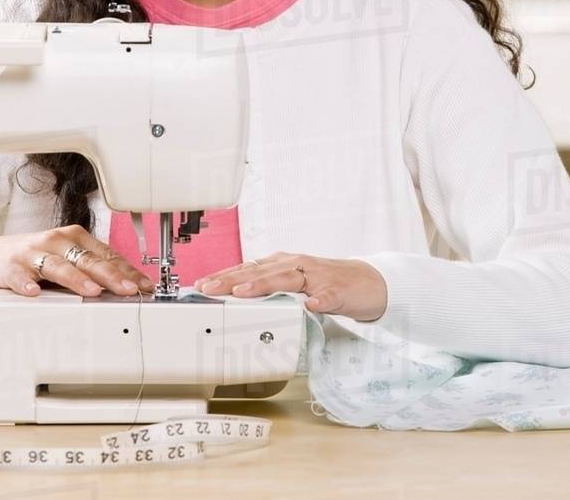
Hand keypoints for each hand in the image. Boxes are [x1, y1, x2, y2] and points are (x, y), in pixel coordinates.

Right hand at [0, 224, 154, 297]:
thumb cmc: (32, 259)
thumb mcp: (65, 261)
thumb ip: (90, 271)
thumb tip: (123, 288)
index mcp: (74, 239)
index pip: (106, 255)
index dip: (127, 271)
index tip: (145, 286)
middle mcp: (56, 241)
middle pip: (87, 259)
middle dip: (111, 275)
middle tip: (128, 290)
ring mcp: (32, 252)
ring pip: (58, 265)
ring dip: (76, 279)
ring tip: (92, 292)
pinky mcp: (9, 266)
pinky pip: (19, 275)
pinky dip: (27, 284)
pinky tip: (35, 293)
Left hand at [195, 252, 387, 322]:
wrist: (369, 283)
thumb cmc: (327, 283)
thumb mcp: (292, 284)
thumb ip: (268, 289)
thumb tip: (235, 296)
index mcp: (284, 264)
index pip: (249, 268)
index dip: (224, 276)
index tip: (201, 285)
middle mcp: (297, 265)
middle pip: (261, 271)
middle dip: (232, 280)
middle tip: (209, 289)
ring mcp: (318, 277)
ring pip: (288, 278)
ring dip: (264, 284)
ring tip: (243, 292)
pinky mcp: (338, 291)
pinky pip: (327, 296)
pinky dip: (319, 300)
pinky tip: (310, 306)